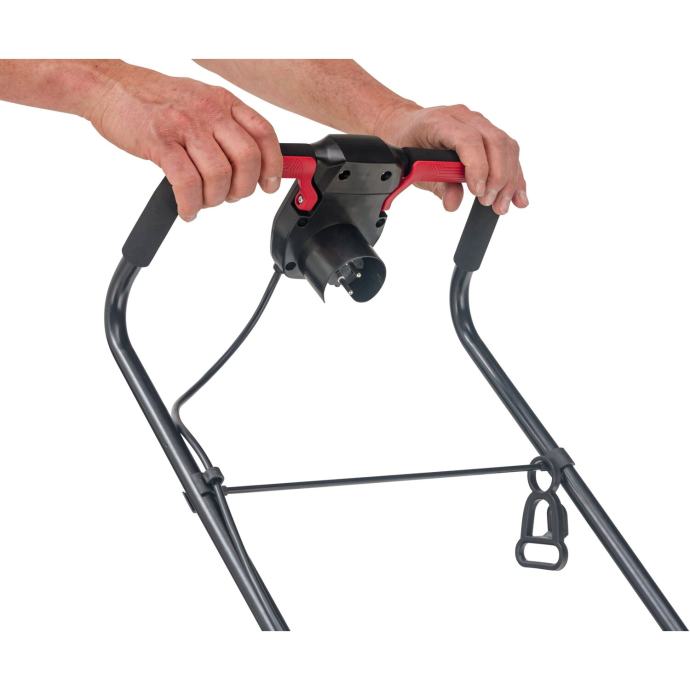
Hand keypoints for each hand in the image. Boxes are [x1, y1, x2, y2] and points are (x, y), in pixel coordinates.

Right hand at [86, 62, 281, 220]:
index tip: (269, 186)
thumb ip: (227, 126)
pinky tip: (187, 209)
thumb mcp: (201, 102)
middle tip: (230, 197)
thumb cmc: (155, 99)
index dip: (273, 165)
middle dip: (243, 189)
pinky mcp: (160, 141)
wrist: (109, 85)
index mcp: (223, 101)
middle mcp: (209, 111)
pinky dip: (190, 204)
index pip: (264, 134)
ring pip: (218, 175)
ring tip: (203, 201)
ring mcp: (184, 125)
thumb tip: (253, 161)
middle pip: (247, 159)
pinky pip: (186, 182)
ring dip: (214, 199)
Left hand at [375, 102, 527, 213]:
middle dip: (498, 177)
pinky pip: (508, 150)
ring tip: (502, 205)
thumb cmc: (408, 142)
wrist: (406, 125)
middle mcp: (465, 117)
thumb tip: (453, 202)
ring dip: (509, 179)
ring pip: (506, 146)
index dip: (478, 167)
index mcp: (442, 121)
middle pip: (495, 142)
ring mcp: (479, 122)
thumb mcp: (413, 168)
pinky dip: (514, 174)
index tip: (478, 192)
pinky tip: (518, 195)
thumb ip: (436, 185)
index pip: (469, 140)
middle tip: (491, 203)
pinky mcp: (488, 132)